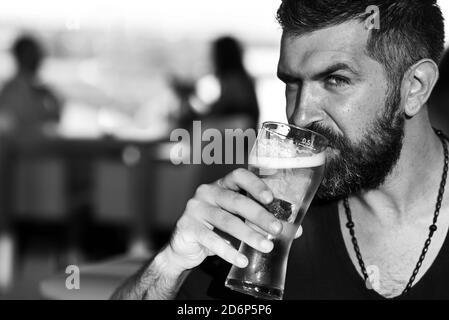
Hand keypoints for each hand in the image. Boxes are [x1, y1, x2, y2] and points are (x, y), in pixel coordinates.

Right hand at [163, 168, 285, 273]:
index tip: (271, 198)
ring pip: (226, 220)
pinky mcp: (187, 226)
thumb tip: (296, 230)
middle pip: (235, 200)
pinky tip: (242, 259)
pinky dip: (228, 251)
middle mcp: (207, 192)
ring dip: (248, 234)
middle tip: (277, 229)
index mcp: (222, 185)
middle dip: (259, 215)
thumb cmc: (216, 230)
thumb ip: (262, 222)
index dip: (255, 185)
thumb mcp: (239, 222)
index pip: (239, 176)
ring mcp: (195, 208)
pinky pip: (210, 239)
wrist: (185, 248)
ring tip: (266, 247)